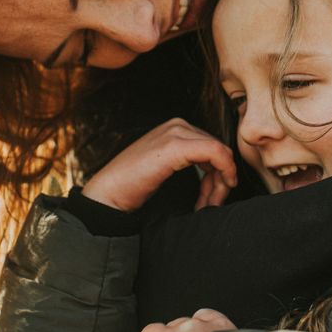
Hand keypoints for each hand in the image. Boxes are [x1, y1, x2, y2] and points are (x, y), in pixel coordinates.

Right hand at [82, 119, 236, 211]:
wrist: (108, 194)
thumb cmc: (134, 186)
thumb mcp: (167, 168)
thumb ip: (190, 163)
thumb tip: (220, 175)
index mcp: (176, 128)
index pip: (213, 147)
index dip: (220, 175)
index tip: (212, 200)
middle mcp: (178, 125)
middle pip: (219, 150)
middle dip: (220, 181)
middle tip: (211, 206)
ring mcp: (176, 132)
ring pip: (220, 153)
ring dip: (220, 183)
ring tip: (207, 206)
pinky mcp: (175, 146)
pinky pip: (215, 153)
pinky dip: (224, 173)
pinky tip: (214, 196)